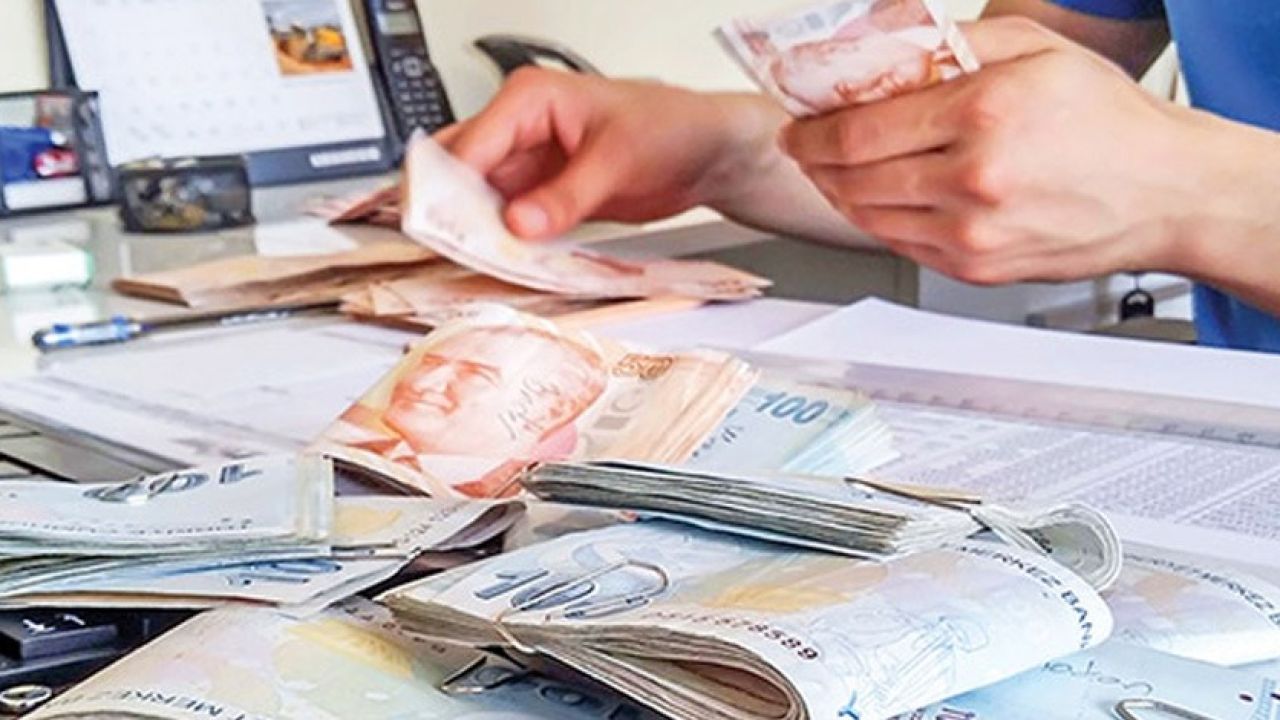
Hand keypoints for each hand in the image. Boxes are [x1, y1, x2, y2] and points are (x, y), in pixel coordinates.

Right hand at [439, 68, 774, 239]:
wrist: (707, 152)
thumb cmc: (671, 127)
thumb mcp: (617, 161)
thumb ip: (566, 196)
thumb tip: (520, 223)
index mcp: (529, 99)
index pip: (468, 146)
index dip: (447, 190)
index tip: (440, 230)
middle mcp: (520, 128)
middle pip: (461, 172)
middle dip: (450, 212)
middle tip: (448, 251)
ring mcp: (530, 165)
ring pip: (480, 201)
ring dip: (477, 233)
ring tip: (475, 263)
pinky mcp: (544, 195)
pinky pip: (509, 221)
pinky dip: (504, 243)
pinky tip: (503, 264)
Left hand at [779, 17, 1216, 284]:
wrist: (1165, 193)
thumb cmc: (1109, 122)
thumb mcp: (1036, 50)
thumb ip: (952, 45)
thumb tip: (883, 48)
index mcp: (984, 116)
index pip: (859, 132)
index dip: (811, 132)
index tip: (797, 126)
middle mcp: (973, 181)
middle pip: (851, 178)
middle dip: (813, 162)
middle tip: (804, 147)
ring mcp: (972, 235)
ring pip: (868, 217)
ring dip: (837, 193)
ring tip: (833, 171)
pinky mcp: (976, 268)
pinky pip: (899, 244)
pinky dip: (876, 220)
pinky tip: (878, 198)